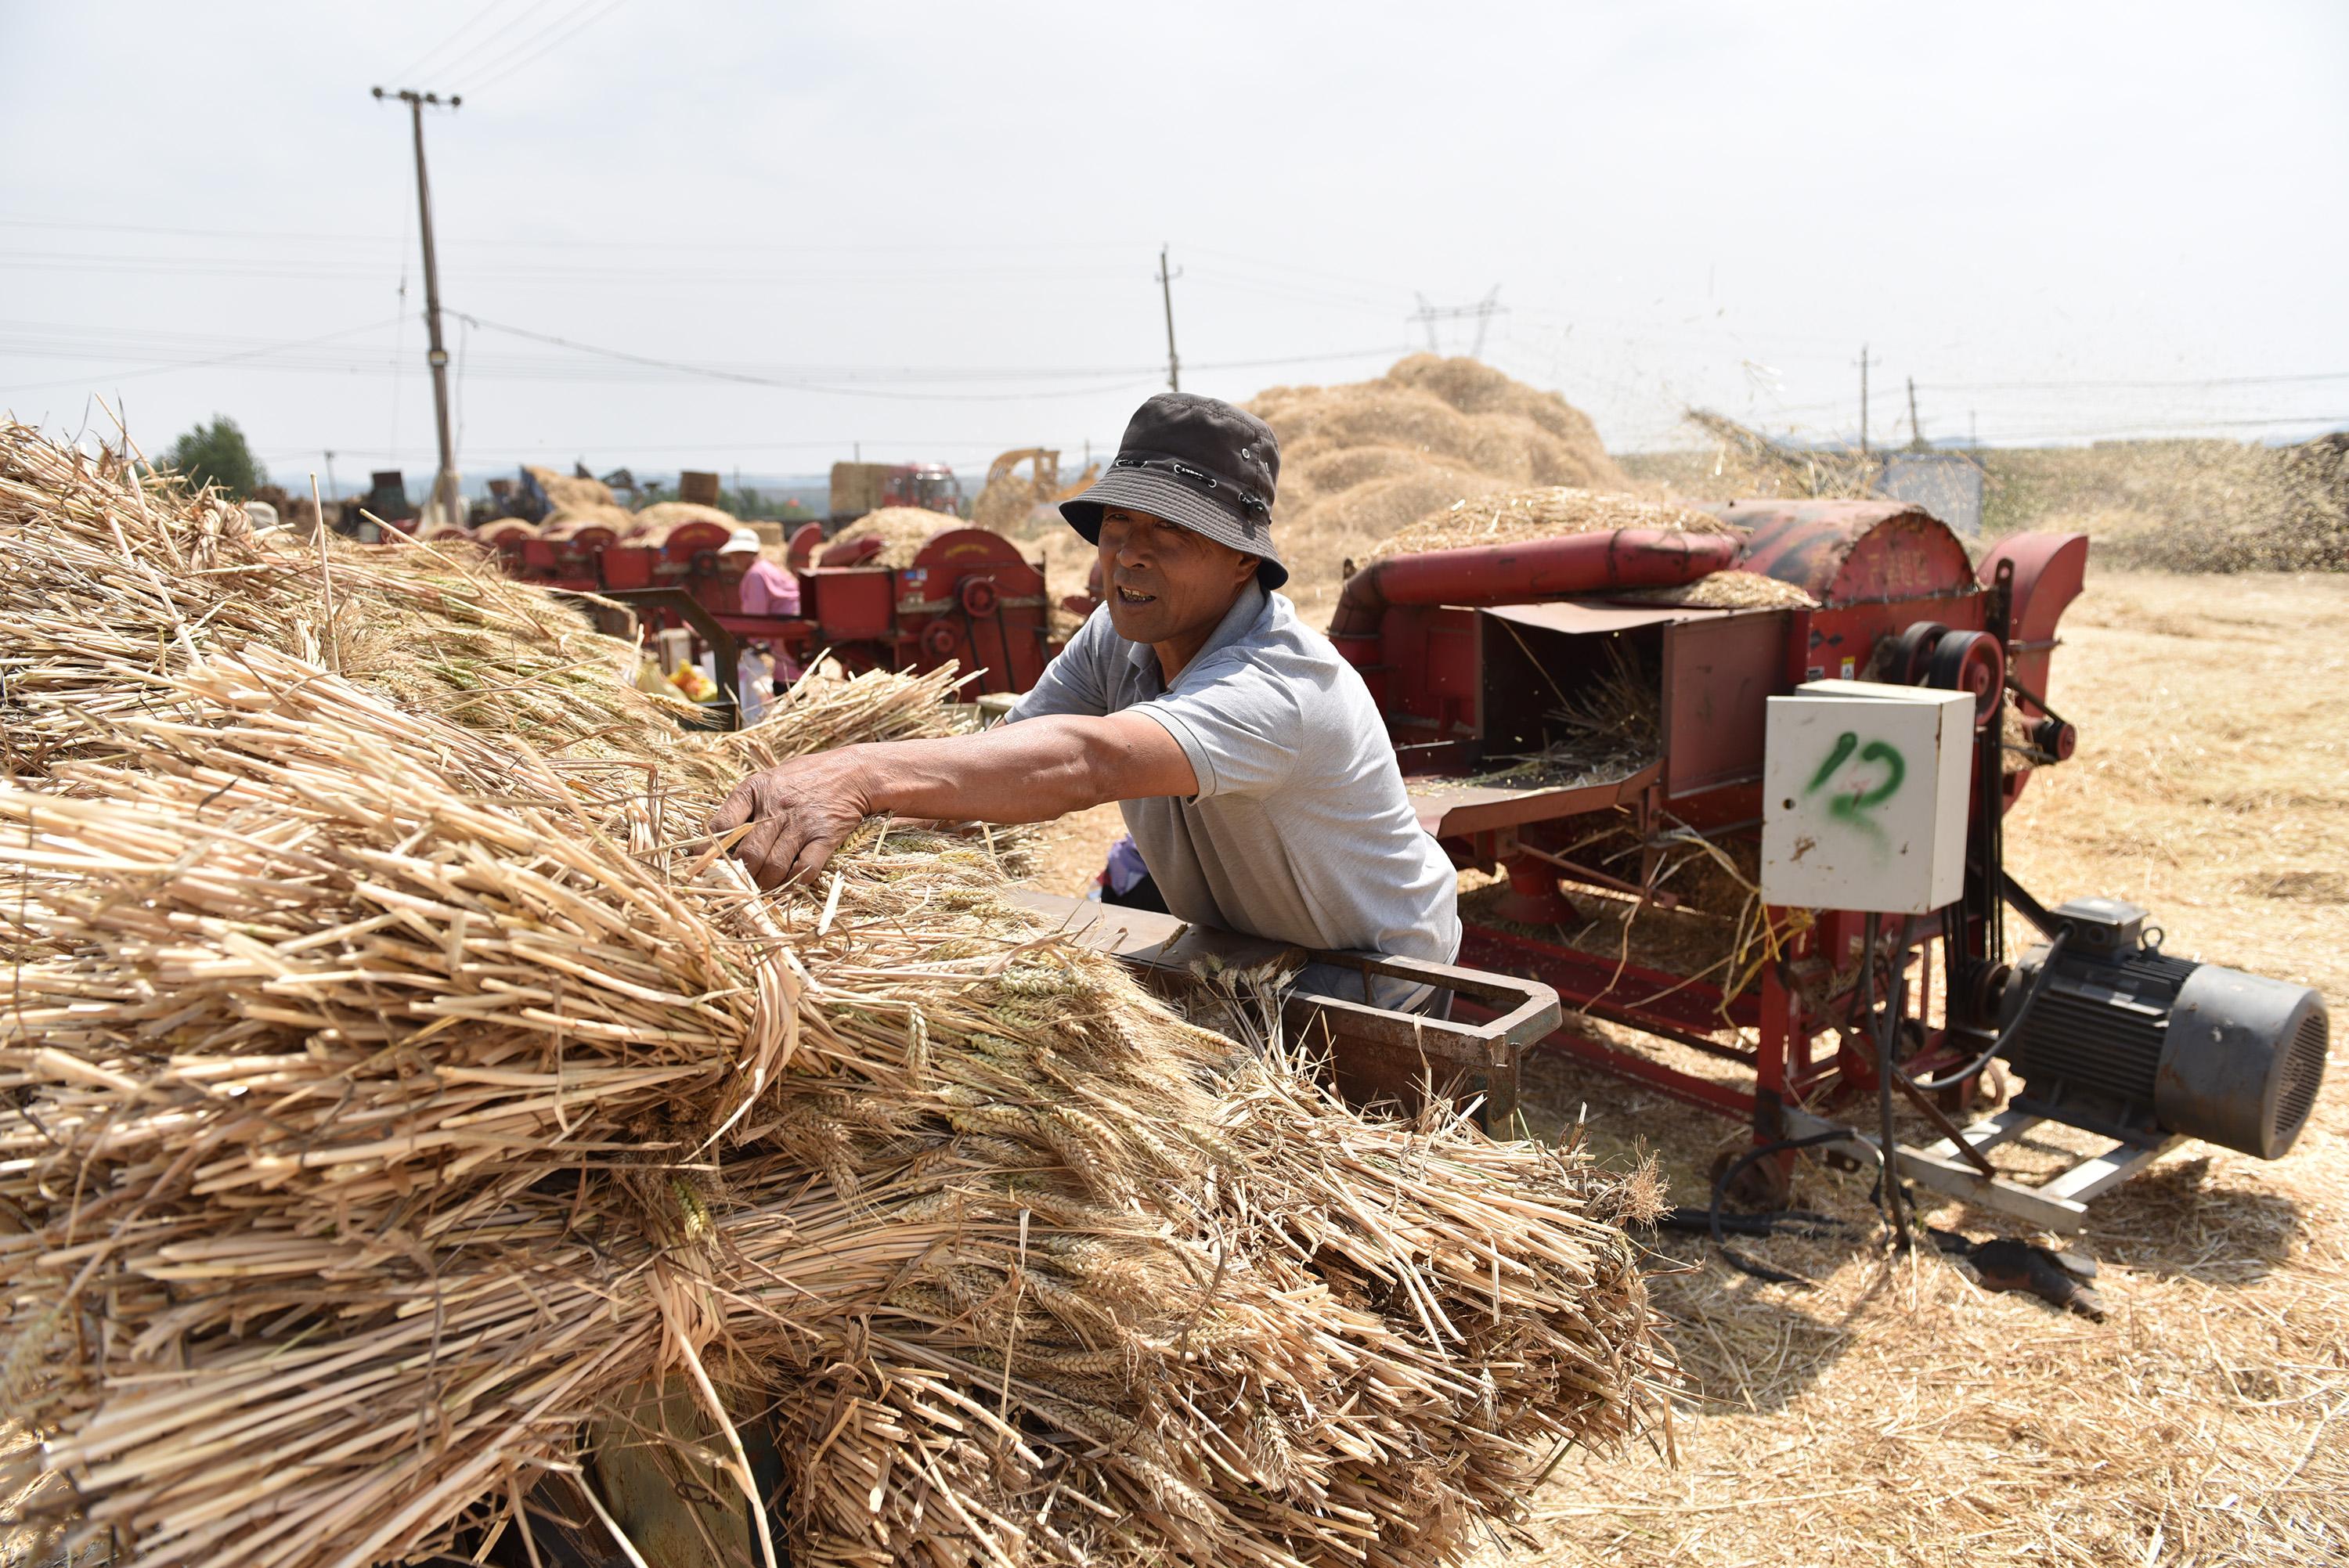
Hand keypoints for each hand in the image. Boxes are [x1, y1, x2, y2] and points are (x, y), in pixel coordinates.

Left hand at [707, 751, 872, 889]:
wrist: (854, 772)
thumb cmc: (806, 777)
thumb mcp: (769, 780)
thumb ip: (744, 805)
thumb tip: (714, 838)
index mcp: (755, 789)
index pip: (720, 825)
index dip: (708, 850)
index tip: (703, 864)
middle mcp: (776, 806)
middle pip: (748, 854)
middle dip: (741, 875)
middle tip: (741, 882)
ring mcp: (801, 823)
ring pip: (773, 867)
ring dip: (766, 883)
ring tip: (765, 885)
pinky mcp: (825, 837)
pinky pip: (805, 869)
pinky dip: (794, 882)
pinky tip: (790, 883)